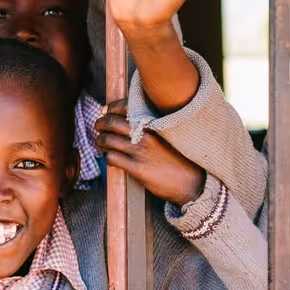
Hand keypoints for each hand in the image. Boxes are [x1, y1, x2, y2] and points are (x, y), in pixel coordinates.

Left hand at [91, 114, 205, 204]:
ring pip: (107, 140)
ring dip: (99, 141)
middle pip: (111, 122)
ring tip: (100, 144)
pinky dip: (107, 157)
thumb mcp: (166, 136)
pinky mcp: (137, 168)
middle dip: (100, 124)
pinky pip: (112, 158)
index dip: (111, 108)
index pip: (126, 107)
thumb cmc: (179, 159)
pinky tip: (111, 159)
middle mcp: (145, 134)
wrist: (191, 183)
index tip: (105, 111)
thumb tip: (127, 121)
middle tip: (98, 127)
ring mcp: (140, 151)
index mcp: (153, 123)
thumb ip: (149, 127)